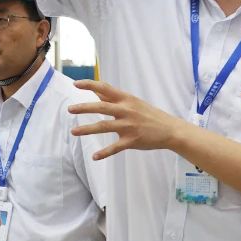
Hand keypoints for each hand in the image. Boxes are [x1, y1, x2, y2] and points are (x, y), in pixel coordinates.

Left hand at [68, 81, 186, 159]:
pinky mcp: (132, 140)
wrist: (170, 129)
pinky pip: (115, 148)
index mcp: (126, 99)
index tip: (76, 84)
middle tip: (70, 109)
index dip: (89, 85)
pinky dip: (104, 153)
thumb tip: (96, 91)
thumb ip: (114, 98)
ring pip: (104, 127)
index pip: (105, 88)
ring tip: (73, 132)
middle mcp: (126, 110)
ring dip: (87, 129)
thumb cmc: (149, 114)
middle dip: (84, 108)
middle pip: (101, 107)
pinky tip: (94, 157)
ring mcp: (129, 126)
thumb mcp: (133, 102)